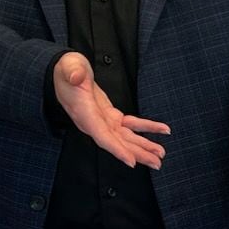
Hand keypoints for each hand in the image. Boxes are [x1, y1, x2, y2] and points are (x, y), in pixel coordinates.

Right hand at [52, 52, 168, 167]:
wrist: (67, 71)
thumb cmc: (67, 70)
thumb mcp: (69, 66)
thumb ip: (73, 72)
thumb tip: (75, 77)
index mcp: (84, 113)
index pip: (101, 136)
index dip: (116, 149)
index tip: (131, 161)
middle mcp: (94, 122)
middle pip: (117, 142)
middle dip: (137, 153)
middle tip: (157, 163)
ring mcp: (103, 121)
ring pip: (126, 137)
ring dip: (144, 146)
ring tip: (161, 153)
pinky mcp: (111, 116)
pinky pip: (131, 124)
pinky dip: (147, 127)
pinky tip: (161, 129)